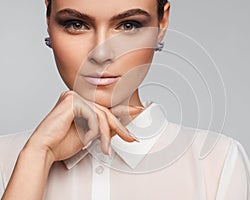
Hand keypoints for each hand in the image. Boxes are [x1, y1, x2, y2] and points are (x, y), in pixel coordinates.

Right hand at [25, 90, 140, 162]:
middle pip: (106, 112)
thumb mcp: (90, 134)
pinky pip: (93, 116)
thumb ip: (103, 127)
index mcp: (82, 104)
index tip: (138, 110)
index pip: (106, 107)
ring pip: (101, 115)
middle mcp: (78, 98)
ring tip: (105, 148)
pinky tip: (86, 139)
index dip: (124, 109)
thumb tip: (120, 126)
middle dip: (120, 128)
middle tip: (130, 138)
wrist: (45, 149)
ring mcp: (74, 97)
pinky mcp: (72, 100)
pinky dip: (92, 131)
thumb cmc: (61, 143)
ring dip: (105, 135)